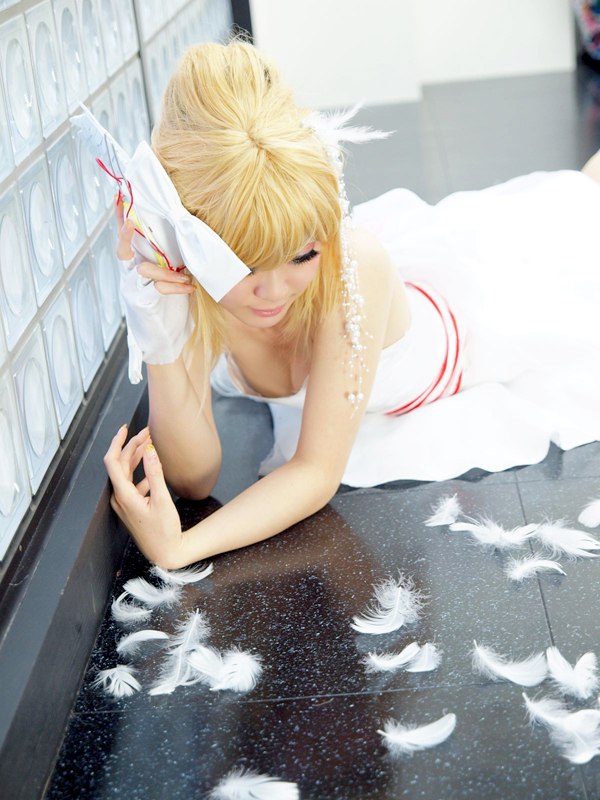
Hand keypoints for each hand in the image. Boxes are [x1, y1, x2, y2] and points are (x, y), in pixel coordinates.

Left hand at [103, 425, 184, 566]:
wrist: (165, 553)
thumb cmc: (165, 531)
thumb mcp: (163, 500)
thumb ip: (155, 473)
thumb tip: (149, 450)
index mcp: (124, 496)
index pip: (113, 461)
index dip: (118, 442)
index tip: (126, 429)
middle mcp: (119, 499)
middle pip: (120, 465)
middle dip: (132, 447)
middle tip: (147, 433)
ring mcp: (123, 504)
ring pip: (126, 474)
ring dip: (136, 458)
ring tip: (150, 445)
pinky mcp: (130, 507)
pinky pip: (132, 484)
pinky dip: (140, 473)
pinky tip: (152, 469)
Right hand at [115, 196, 195, 371]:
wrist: (167, 343)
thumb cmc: (172, 309)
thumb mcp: (173, 278)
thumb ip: (170, 259)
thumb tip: (184, 234)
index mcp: (137, 265)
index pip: (127, 237)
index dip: (123, 216)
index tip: (122, 194)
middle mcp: (130, 275)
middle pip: (123, 247)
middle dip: (127, 230)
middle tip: (130, 214)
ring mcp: (133, 289)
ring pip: (143, 268)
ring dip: (166, 270)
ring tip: (185, 274)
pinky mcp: (141, 303)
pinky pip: (155, 287)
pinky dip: (174, 286)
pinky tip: (189, 288)